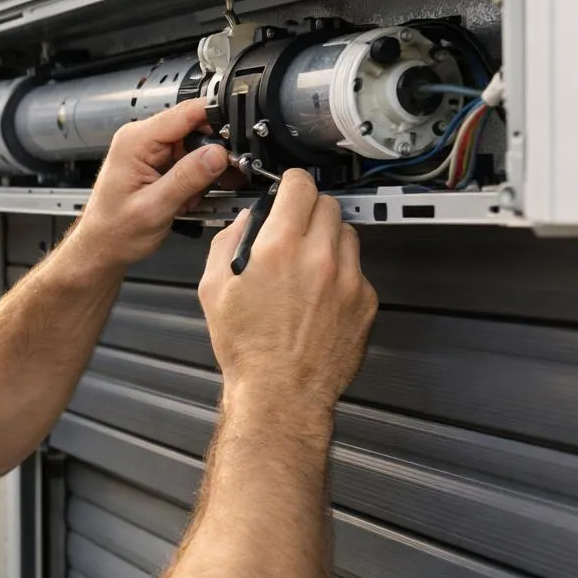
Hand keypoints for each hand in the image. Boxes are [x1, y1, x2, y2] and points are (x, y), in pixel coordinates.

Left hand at [74, 99, 231, 264]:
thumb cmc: (114, 231)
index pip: (186, 112)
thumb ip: (187, 178)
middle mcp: (142, 139)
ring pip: (197, 148)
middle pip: (196, 128)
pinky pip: (190, 163)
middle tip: (216, 182)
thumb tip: (217, 154)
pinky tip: (185, 200)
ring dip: (203, 174)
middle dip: (212, 155)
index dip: (217, 120)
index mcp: (136, 141)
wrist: (102, 247)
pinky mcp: (158, 164)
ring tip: (190, 200)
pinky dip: (196, 182)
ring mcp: (151, 151)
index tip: (237, 140)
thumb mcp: (155, 207)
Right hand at [198, 169, 377, 414]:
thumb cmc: (247, 349)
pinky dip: (340, 271)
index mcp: (279, 248)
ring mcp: (348, 279)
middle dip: (308, 211)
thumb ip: (228, 242)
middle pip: (327, 204)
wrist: (281, 393)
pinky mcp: (365, 300)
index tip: (288, 189)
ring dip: (327, 238)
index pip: (299, 187)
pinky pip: (357, 268)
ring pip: (347, 233)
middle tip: (293, 229)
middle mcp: (319, 257)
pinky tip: (319, 294)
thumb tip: (246, 222)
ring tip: (306, 264)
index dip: (291, 184)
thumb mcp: (213, 289)